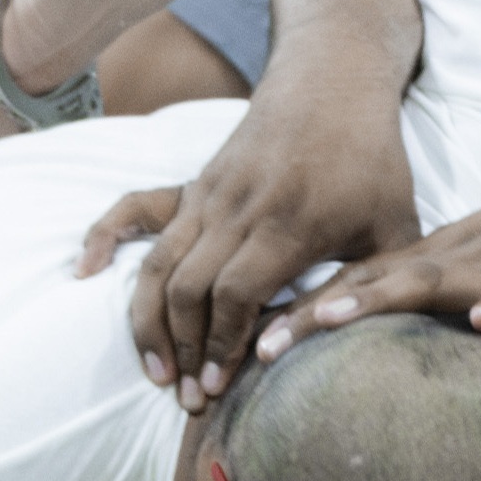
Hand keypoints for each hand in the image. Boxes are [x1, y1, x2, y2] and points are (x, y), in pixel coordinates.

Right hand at [103, 69, 420, 390]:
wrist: (334, 82)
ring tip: (156, 372)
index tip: (218, 387)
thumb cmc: (373, 165)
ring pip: (160, 263)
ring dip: (151, 322)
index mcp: (290, 222)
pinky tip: (87, 272)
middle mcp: (239, 207)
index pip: (236, 294)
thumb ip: (362, 291)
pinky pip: (136, 209)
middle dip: (184, 350)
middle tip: (187, 398)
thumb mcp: (392, 230)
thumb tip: (321, 347)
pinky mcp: (194, 183)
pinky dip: (106, 238)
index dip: (220, 345)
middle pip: (190, 288)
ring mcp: (209, 192)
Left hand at [259, 176, 480, 356]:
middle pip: (366, 283)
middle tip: (260, 347)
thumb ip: (408, 314)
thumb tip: (350, 363)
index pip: (345, 285)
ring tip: (330, 319)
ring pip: (427, 280)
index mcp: (419, 265)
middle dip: (312, 313)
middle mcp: (443, 263)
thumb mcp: (454, 288)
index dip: (294, 311)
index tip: (241, 342)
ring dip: (378, 298)